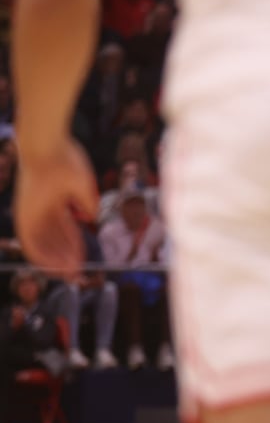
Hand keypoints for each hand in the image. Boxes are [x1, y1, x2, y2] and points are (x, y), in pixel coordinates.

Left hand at [16, 140, 98, 278]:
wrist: (47, 148)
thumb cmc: (67, 160)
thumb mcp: (83, 185)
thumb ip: (87, 203)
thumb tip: (91, 218)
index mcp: (54, 201)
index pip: (64, 228)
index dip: (75, 243)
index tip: (84, 257)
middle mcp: (40, 210)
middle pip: (54, 240)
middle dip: (66, 257)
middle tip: (77, 273)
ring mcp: (31, 214)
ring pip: (42, 244)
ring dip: (56, 261)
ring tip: (70, 274)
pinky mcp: (24, 216)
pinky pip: (30, 242)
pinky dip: (41, 256)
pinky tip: (54, 267)